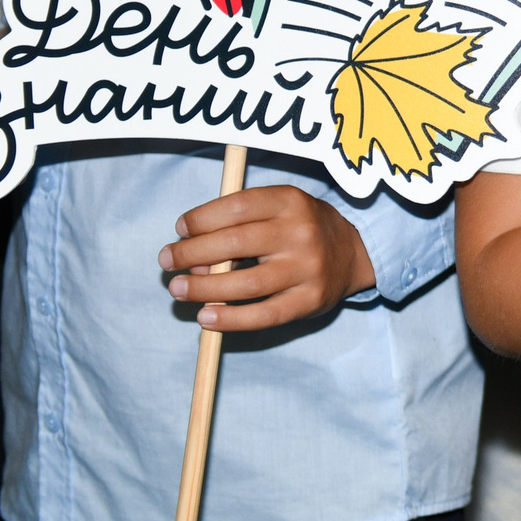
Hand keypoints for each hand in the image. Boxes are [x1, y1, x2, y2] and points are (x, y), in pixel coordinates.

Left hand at [160, 184, 376, 329]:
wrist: (353, 253)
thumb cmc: (300, 228)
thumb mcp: (278, 209)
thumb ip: (239, 224)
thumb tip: (191, 257)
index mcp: (290, 201)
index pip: (236, 206)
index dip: (200, 219)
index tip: (181, 229)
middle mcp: (300, 232)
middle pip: (234, 244)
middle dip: (190, 254)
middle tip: (166, 261)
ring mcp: (307, 269)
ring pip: (244, 284)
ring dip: (202, 289)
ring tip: (178, 289)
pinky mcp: (309, 300)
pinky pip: (263, 315)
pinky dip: (229, 319)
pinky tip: (205, 318)